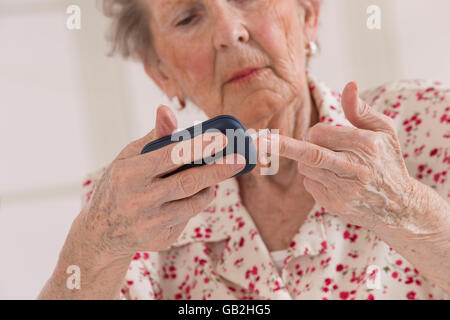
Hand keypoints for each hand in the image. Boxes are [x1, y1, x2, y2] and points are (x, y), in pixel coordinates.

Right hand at [74, 105, 245, 259]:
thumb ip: (153, 138)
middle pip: (188, 183)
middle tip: (240, 158)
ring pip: (194, 202)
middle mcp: (139, 201)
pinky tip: (188, 198)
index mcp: (128, 175)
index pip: (170, 157)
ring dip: (208, 187)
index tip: (222, 138)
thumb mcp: (126, 159)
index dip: (198, 147)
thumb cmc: (118, 186)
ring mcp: (150, 224)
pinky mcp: (161, 240)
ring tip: (209, 178)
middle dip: (218, 169)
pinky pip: (189, 217)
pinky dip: (195, 204)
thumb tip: (166, 109)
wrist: (101, 234)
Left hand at [272, 82, 414, 231]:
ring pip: (306, 169)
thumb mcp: (384, 131)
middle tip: (260, 140)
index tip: (317, 135)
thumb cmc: (387, 161)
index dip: (313, 132)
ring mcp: (344, 190)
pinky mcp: (335, 205)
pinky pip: (310, 185)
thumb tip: (349, 85)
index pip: (321, 133)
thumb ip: (361, 109)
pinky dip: (314, 179)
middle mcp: (355, 169)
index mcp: (366, 146)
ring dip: (307, 162)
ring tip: (329, 163)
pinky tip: (333, 180)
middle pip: (309, 154)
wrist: (398, 206)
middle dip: (281, 146)